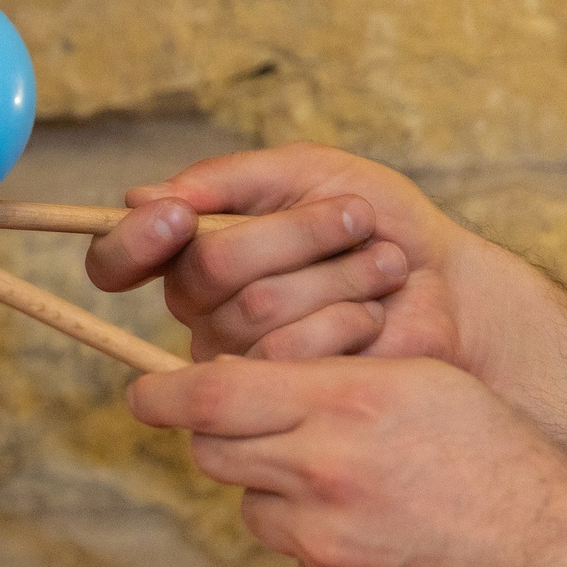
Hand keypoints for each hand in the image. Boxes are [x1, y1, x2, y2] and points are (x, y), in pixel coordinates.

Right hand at [87, 143, 566, 449]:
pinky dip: (347, 318)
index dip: (130, 242)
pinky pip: (287, 354)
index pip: (115, 261)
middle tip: (354, 219)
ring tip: (383, 265)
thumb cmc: (378, 223)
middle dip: (291, 233)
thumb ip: (225, 179)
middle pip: (203, 269)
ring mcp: (240, 357)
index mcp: (192, 254)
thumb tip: (140, 197)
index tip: (173, 217)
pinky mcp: (284, 393)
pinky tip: (374, 314)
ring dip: (336, 272)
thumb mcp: (307, 173)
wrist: (451, 283)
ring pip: (254, 307)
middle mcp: (203, 309)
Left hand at [129, 355, 566, 566]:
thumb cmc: (503, 465)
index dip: (162, 393)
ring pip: (255, 508)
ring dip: (283, 497)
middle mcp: (325, 470)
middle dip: (223, 441)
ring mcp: (325, 542)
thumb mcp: (428, 387)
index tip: (141, 393)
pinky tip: (382, 543)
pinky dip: (322, 551)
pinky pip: (295, 562)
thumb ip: (333, 376)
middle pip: (214, 451)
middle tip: (262, 437)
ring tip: (361, 495)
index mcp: (350, 404)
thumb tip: (239, 376)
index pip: (213, 393)